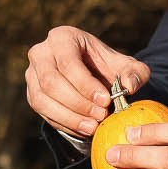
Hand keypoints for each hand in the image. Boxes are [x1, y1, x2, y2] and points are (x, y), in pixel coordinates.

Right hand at [24, 25, 151, 139]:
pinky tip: (83, 130)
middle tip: (100, 116)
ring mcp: (32, 74)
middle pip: (50, 81)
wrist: (93, 76)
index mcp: (62, 37)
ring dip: (68, 117)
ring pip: (41, 99)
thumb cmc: (108, 68)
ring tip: (93, 127)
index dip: (85, 85)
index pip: (68, 63)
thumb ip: (135, 73)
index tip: (106, 100)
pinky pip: (42, 113)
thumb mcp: (127, 66)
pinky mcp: (32, 94)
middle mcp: (41, 53)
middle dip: (77, 103)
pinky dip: (63, 124)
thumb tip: (129, 86)